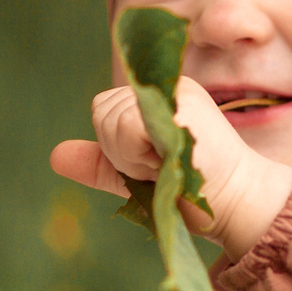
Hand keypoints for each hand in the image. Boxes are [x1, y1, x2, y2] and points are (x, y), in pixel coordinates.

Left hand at [49, 77, 291, 257]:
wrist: (236, 205)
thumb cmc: (194, 195)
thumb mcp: (138, 177)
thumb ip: (101, 163)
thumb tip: (55, 156)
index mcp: (158, 96)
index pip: (105, 110)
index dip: (118, 147)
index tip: (155, 164)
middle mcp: (166, 85)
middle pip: (102, 112)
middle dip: (121, 151)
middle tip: (163, 165)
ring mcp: (174, 90)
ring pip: (110, 119)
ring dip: (132, 154)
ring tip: (169, 163)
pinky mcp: (179, 101)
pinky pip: (126, 124)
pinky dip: (140, 152)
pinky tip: (171, 159)